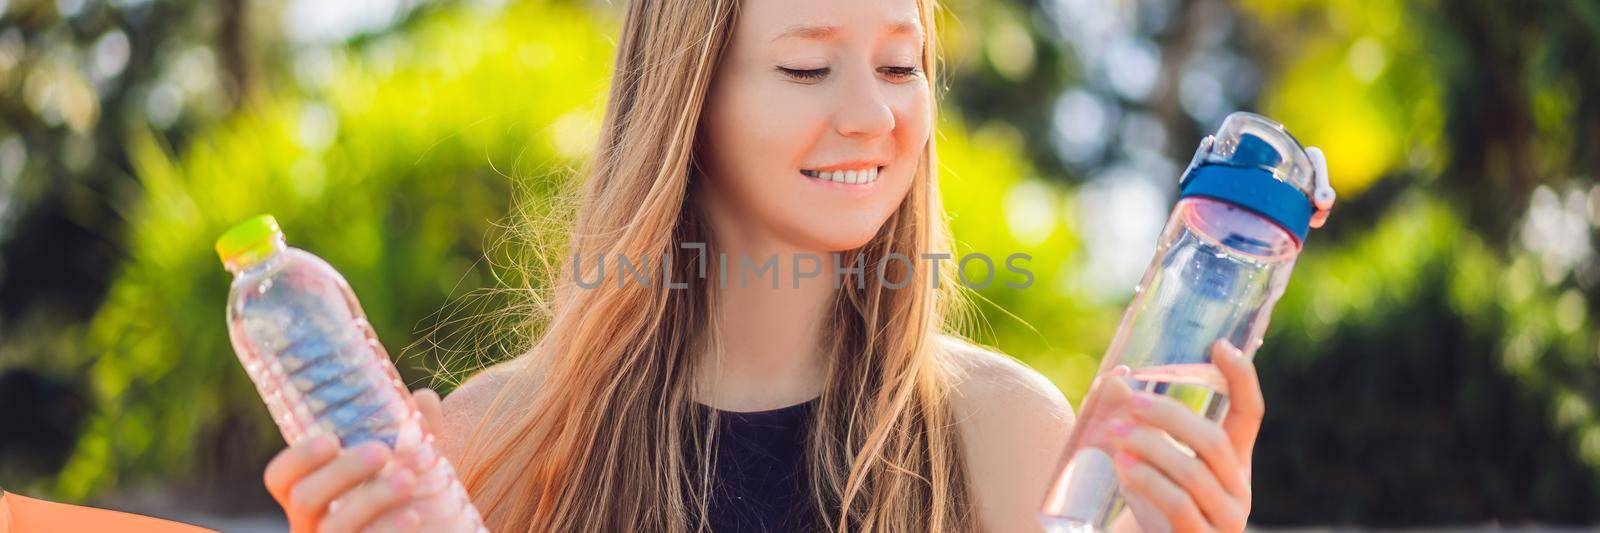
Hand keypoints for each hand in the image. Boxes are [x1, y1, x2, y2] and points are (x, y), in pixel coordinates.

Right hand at [262, 389, 445, 532]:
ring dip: (370, 499)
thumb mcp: (413, 468)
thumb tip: (424, 398)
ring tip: (409, 480)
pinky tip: (414, 517)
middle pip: (303, 498)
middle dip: (341, 472)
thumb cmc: (412, 502)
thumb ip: (415, 437)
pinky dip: (388, 531)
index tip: (332, 438)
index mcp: (314, 496)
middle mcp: (312, 526)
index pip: (280, 478)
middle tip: (381, 451)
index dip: (298, 458)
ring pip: (332, 529)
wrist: (436, 532)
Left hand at [1105, 341, 1262, 532]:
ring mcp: (1225, 519)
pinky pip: (1178, 506)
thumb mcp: (1148, 459)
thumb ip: (1136, 423)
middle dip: (1170, 416)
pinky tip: (1122, 468)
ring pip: (1193, 473)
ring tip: (1114, 433)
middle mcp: (1237, 489)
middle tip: (1129, 401)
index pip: (1250, 414)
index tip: (1219, 345)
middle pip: (1213, 442)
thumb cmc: (1151, 500)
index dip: (1241, 379)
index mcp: (1233, 461)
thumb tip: (1113, 380)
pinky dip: (1148, 482)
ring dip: (1150, 447)